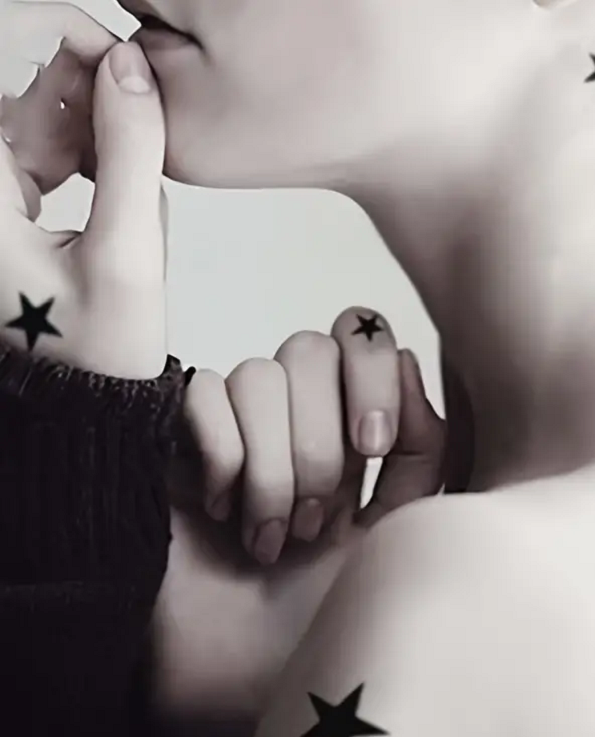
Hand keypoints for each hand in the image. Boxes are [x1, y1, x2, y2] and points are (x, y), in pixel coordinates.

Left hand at [0, 6, 166, 378]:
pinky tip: (116, 187)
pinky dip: (88, 152)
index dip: (43, 29)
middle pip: (10, 80)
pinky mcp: (9, 204)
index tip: (109, 50)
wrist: (86, 397)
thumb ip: (133, 158)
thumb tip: (130, 70)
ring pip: (31, 109)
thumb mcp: (128, 258)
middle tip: (138, 112)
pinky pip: (43, 145)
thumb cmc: (96, 350)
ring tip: (130, 174)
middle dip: (78, 82)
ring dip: (90, 124)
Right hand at [154, 308, 443, 736]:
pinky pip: (203, 393)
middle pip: (311, 348)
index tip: (371, 446)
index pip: (365, 337)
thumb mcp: (397, 534)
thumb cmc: (324, 612)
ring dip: (271, 468)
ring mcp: (236, 424)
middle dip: (317, 440)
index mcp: (351, 427)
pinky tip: (222, 510)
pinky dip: (221, 456)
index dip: (371, 373)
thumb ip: (421, 454)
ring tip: (270, 538)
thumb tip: (408, 362)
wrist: (238, 675)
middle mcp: (295, 415)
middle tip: (314, 522)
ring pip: (258, 374)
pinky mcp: (178, 438)